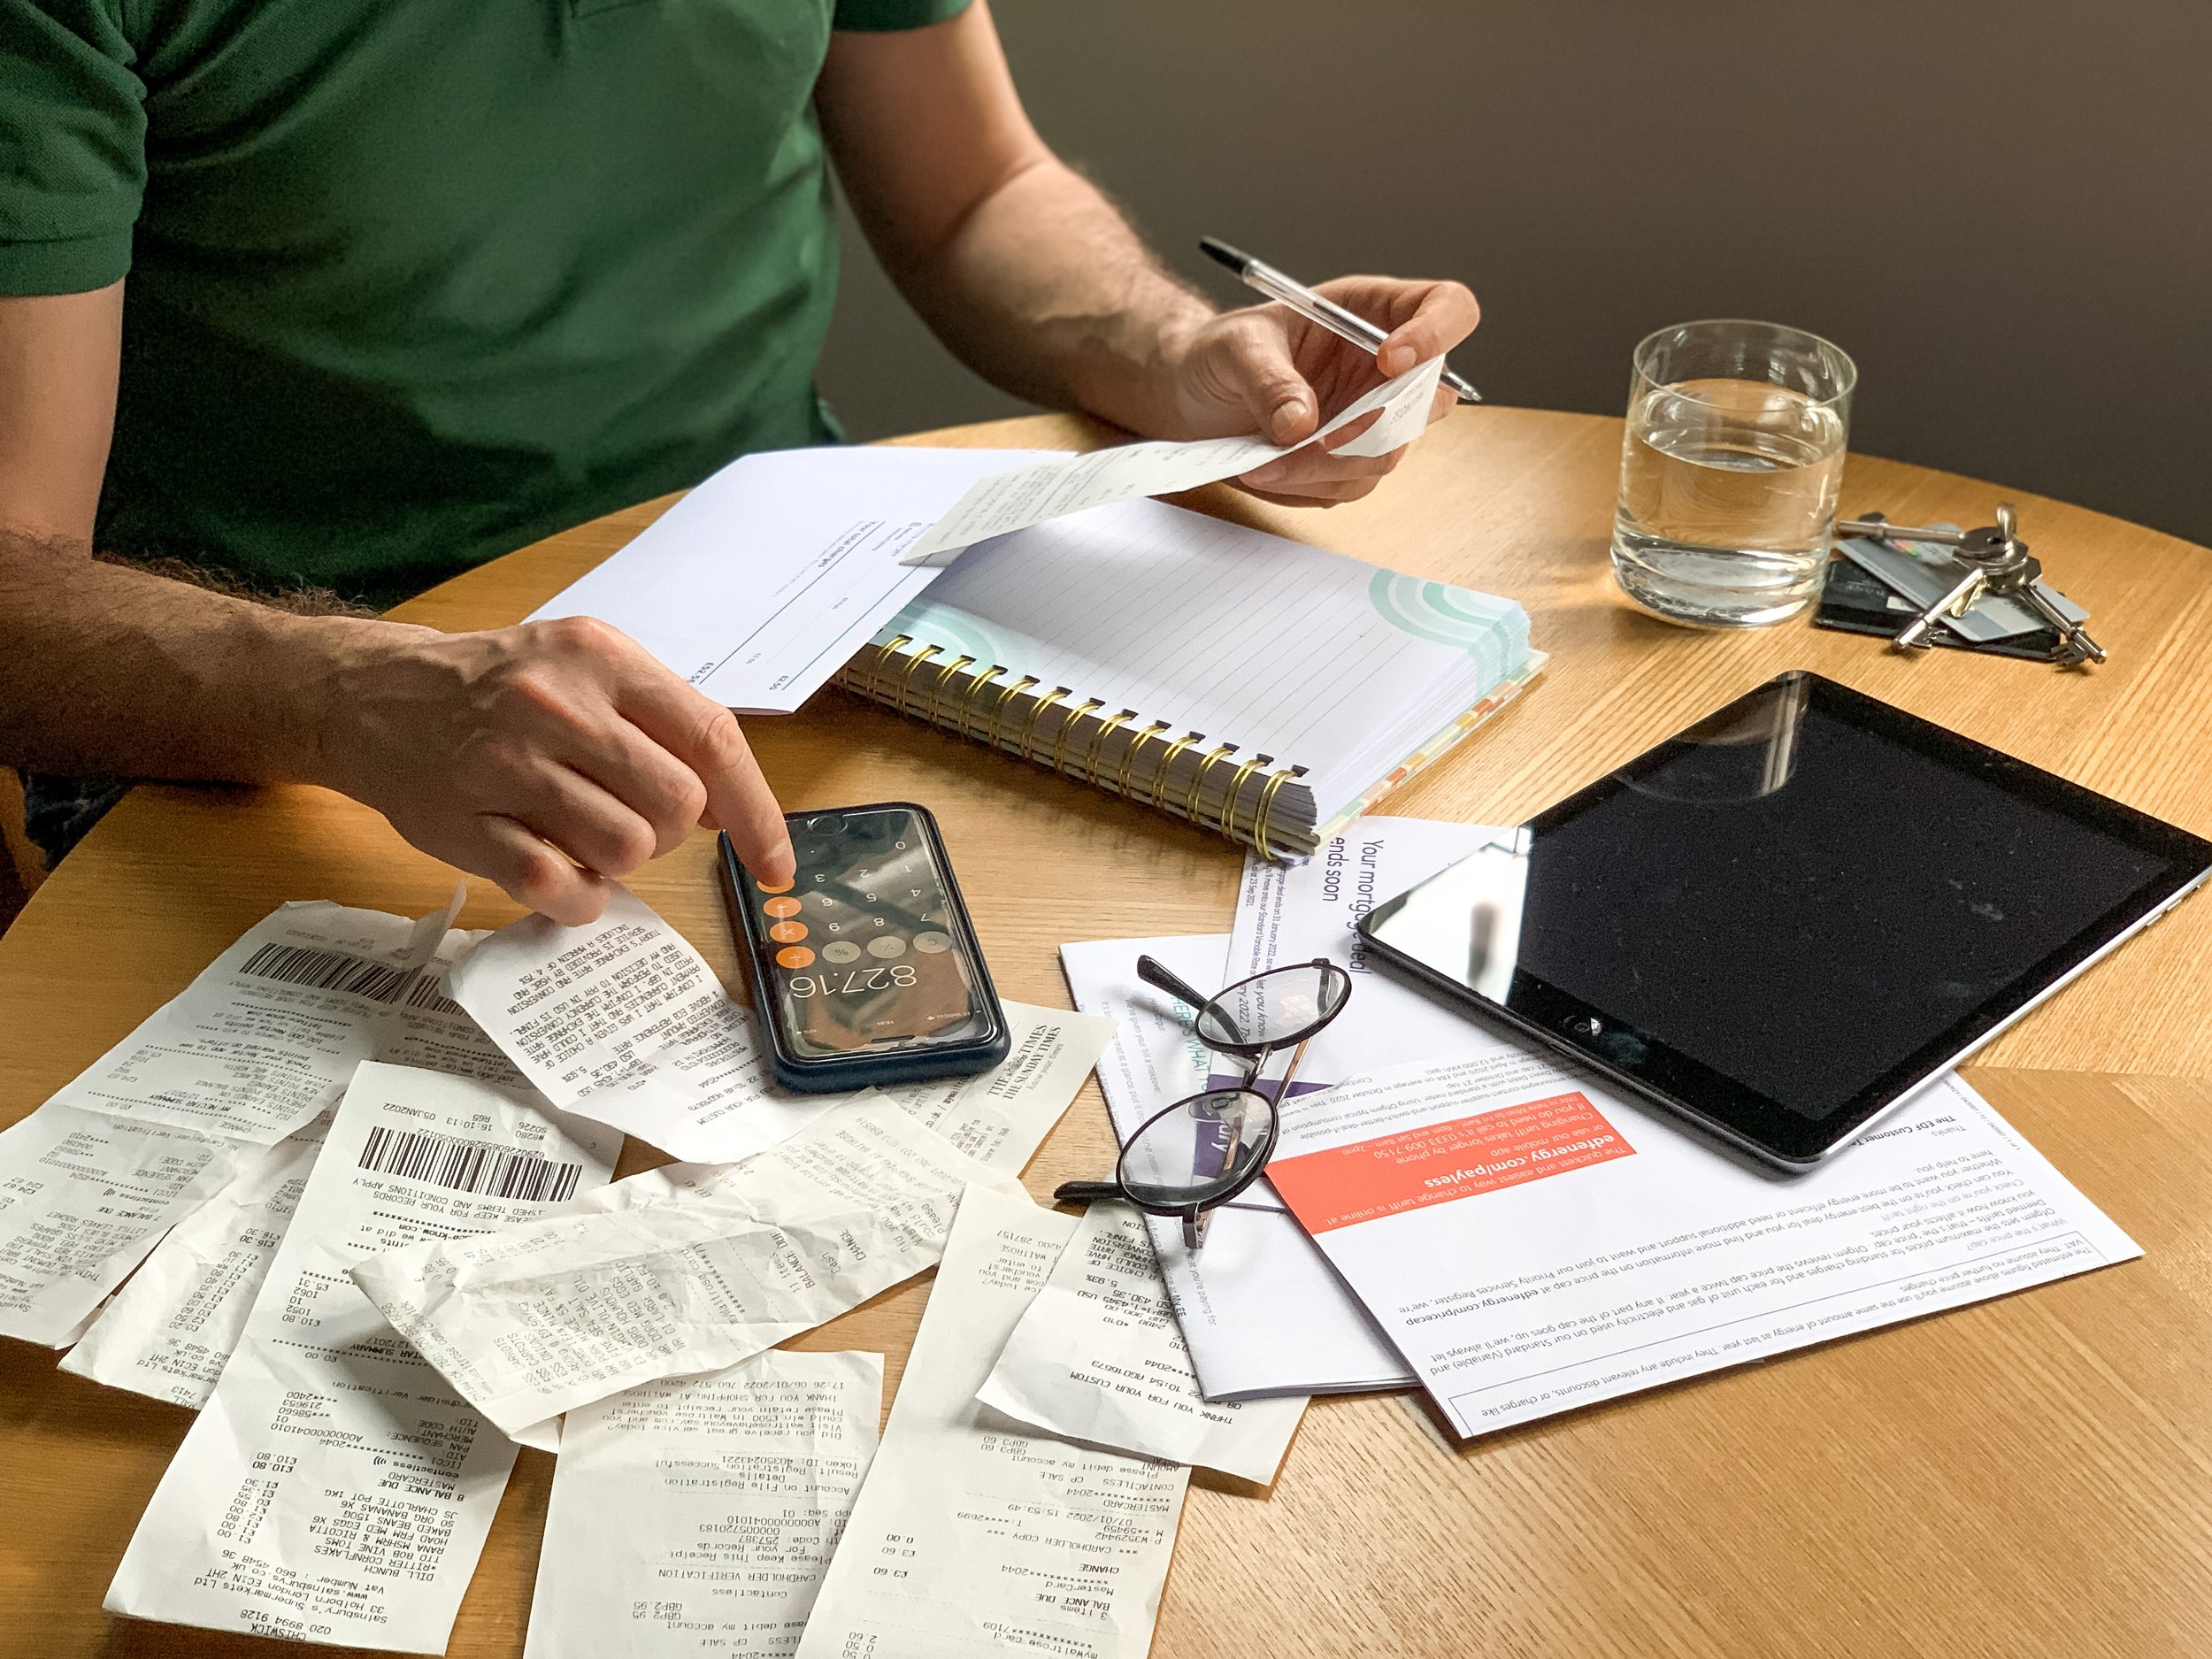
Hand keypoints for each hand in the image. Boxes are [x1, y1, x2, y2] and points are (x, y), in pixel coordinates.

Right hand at [314, 616, 794, 924]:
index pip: (713, 740)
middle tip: (628, 819)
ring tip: (580, 835)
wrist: (374, 695)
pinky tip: (559, 874)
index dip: (756, 812)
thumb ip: (660, 724)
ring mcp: (506, 764)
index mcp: (601, 658)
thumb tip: (726, 808)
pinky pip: (557, 886)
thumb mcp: (584, 670)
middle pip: (676, 804)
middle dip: (670, 832)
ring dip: (619, 862)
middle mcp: (557, 704)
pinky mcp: (464, 821)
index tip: (775, 864)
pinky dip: (577, 898)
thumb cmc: (499, 689)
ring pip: (625, 848)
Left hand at [1162, 275, 1478, 505]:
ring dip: (1325, 466)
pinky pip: (1348, 485)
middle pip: (1430, 400)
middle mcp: (1386, 368)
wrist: (1192, 396)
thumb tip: (1301, 424)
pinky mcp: (1350, 463)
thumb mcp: (1235, 347)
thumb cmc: (1220, 352)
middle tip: (1316, 439)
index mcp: (1374, 312)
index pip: (1448, 308)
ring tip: (1263, 463)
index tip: (1391, 358)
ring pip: (1386, 454)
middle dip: (1374, 425)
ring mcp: (1374, 419)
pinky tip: (1264, 471)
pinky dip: (1306, 486)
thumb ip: (1268, 378)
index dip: (1436, 333)